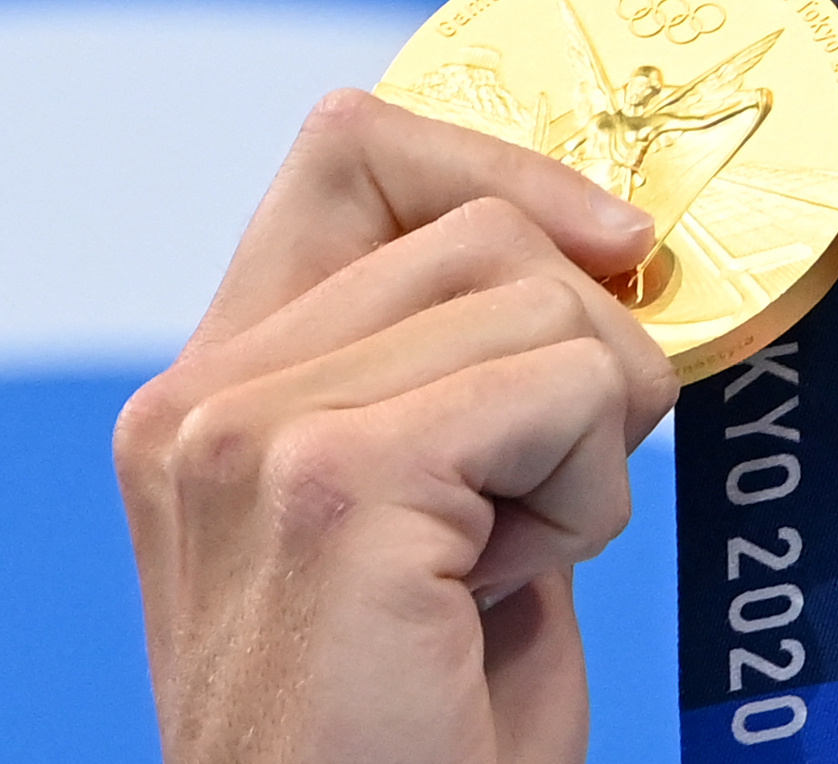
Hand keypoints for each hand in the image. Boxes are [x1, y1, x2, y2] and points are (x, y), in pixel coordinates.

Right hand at [114, 89, 679, 763]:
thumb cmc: (422, 725)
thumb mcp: (445, 511)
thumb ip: (476, 375)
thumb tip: (607, 248)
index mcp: (222, 384)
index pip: (356, 151)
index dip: (507, 167)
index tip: (611, 246)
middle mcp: (206, 394)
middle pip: (487, 224)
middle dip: (586, 347)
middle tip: (550, 491)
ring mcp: (251, 432)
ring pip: (542, 295)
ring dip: (593, 432)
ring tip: (514, 557)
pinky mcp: (331, 484)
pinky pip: (568, 391)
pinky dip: (592, 489)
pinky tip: (516, 584)